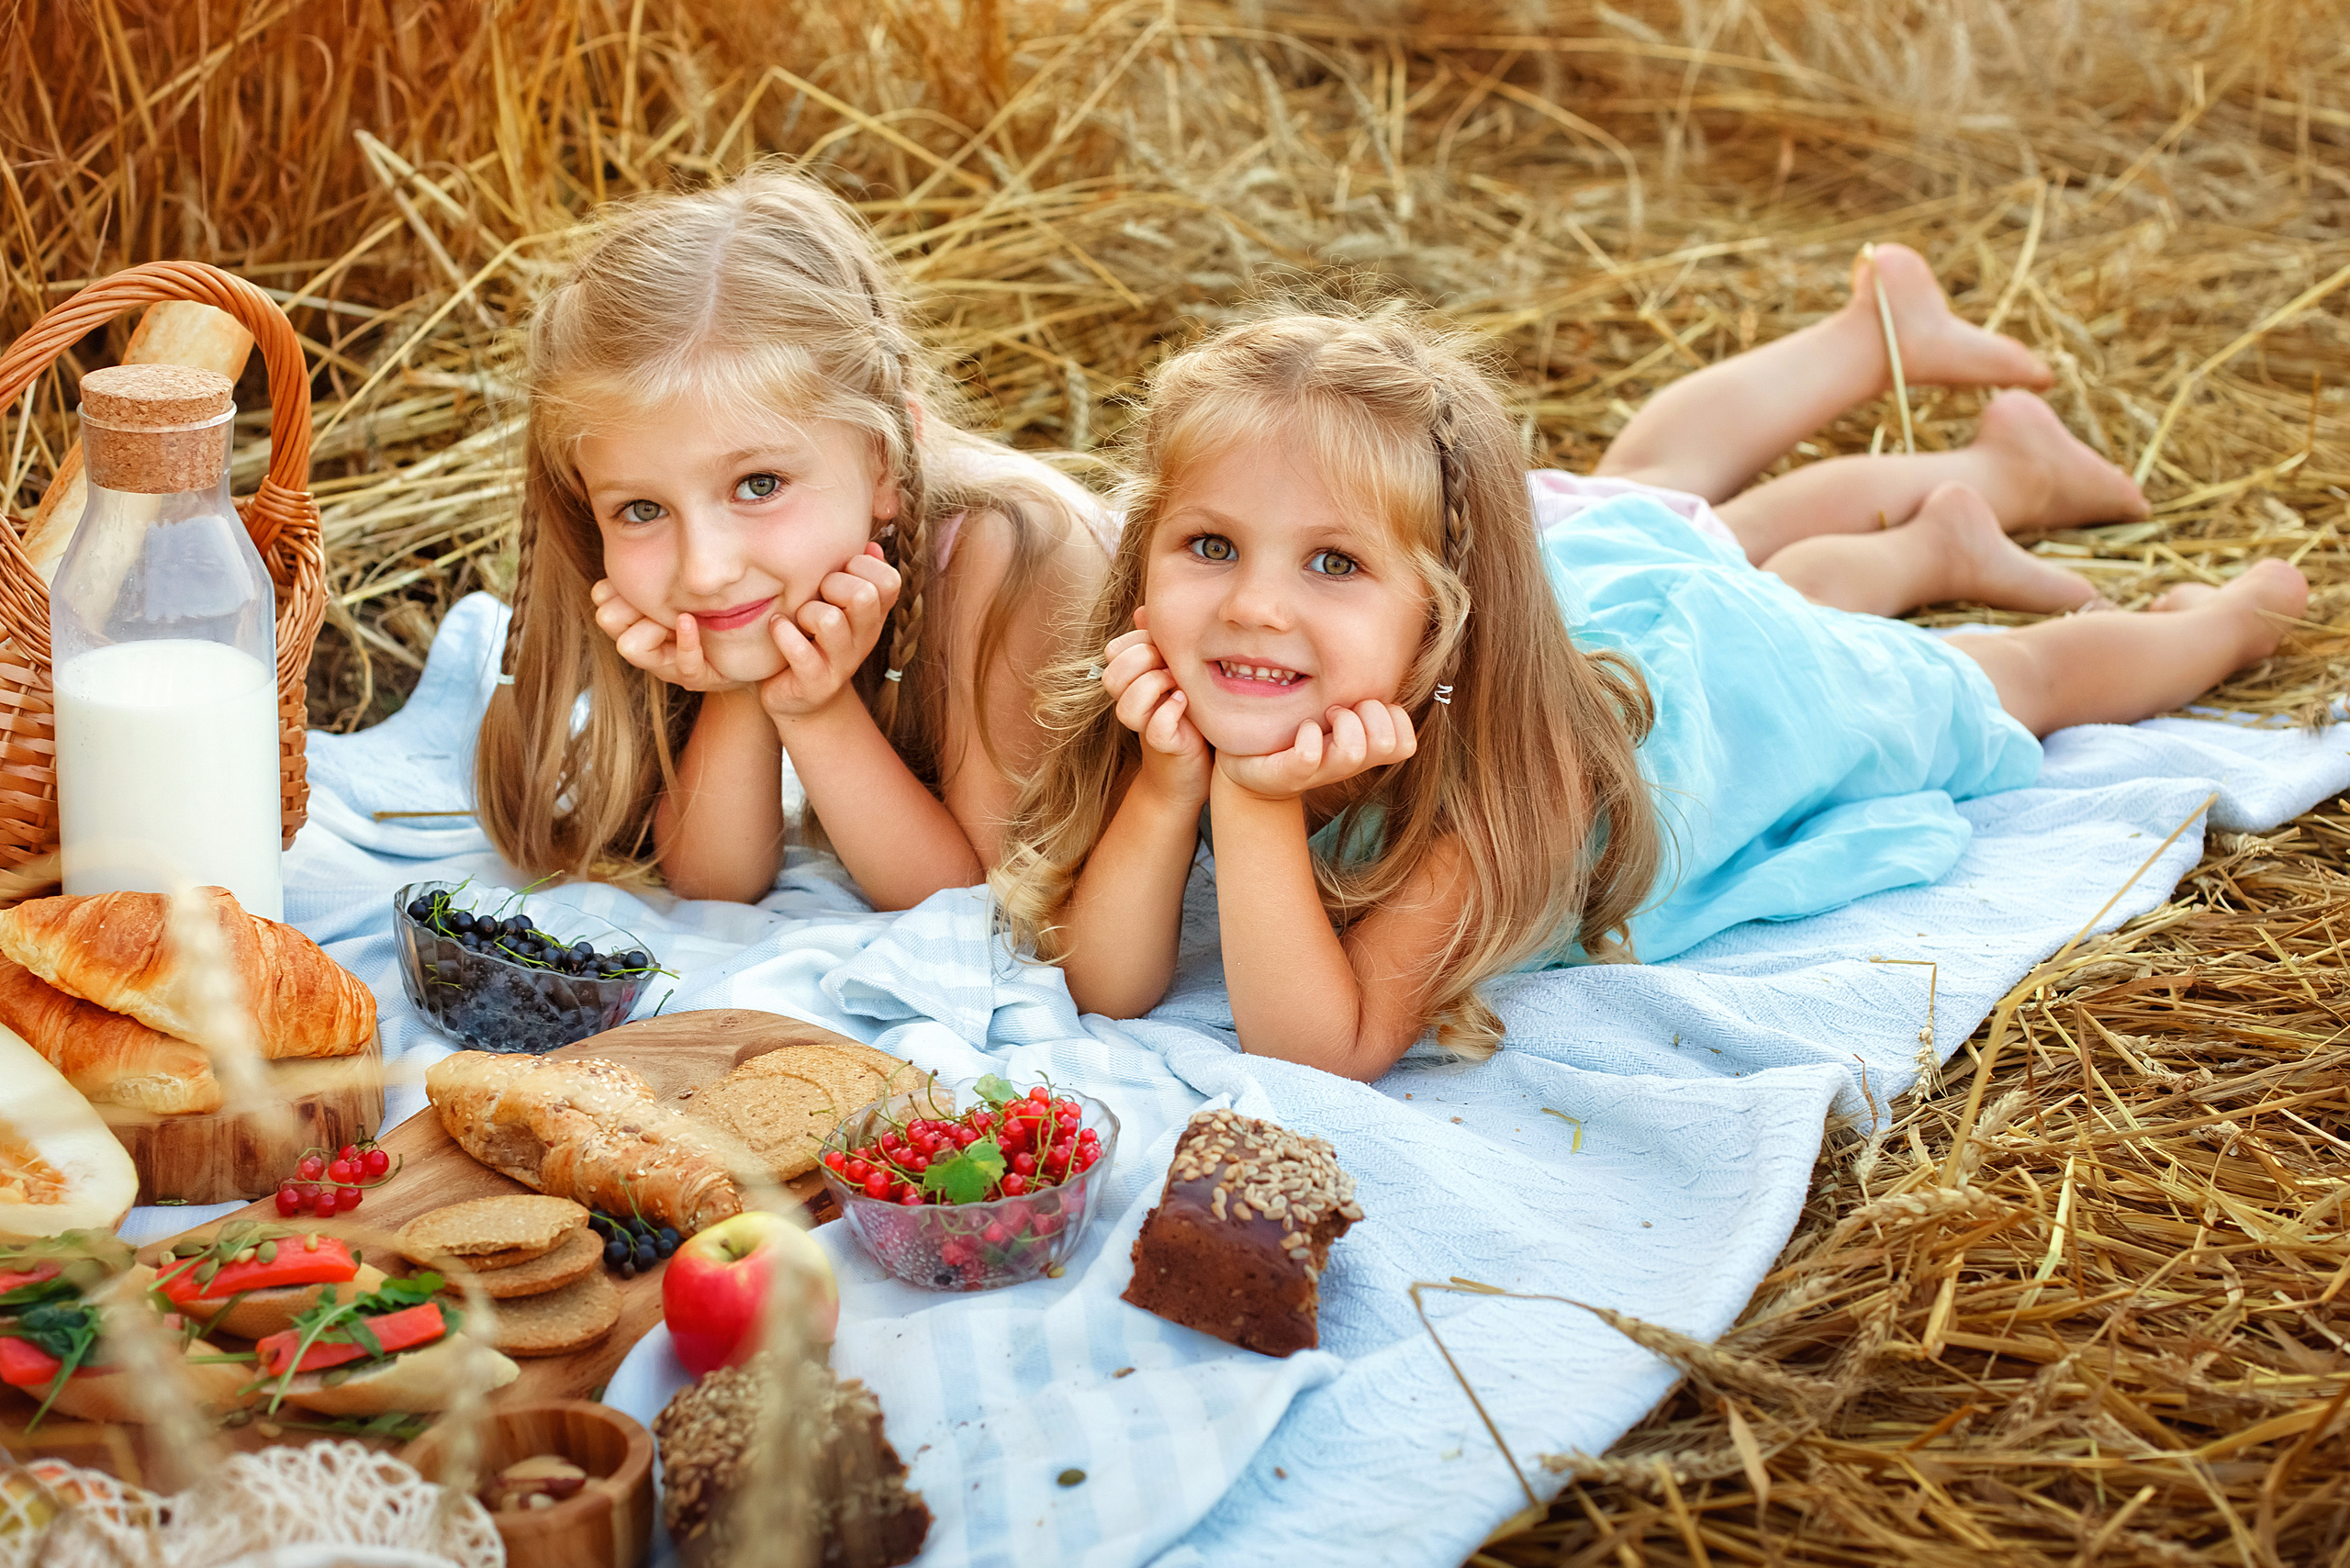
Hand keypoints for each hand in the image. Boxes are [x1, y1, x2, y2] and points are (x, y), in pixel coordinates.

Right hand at [591, 579, 748, 692]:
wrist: (754, 645)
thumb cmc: (717, 604)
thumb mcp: (687, 579)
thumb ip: (661, 564)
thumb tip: (639, 539)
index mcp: (638, 614)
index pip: (603, 597)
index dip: (613, 586)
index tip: (634, 577)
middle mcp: (646, 641)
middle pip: (608, 618)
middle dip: (628, 604)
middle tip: (653, 598)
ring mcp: (667, 664)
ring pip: (630, 645)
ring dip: (650, 628)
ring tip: (679, 616)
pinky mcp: (695, 678)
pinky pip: (682, 664)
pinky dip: (686, 642)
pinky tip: (690, 622)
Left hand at [758, 543, 900, 721]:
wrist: (803, 698)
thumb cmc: (815, 638)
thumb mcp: (838, 604)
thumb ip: (854, 573)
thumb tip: (870, 544)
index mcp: (874, 615)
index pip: (889, 579)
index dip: (861, 567)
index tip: (838, 575)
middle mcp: (864, 639)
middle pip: (863, 596)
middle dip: (832, 585)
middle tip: (817, 596)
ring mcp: (842, 663)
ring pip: (830, 621)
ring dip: (806, 612)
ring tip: (797, 618)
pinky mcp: (816, 683)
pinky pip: (800, 651)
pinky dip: (783, 633)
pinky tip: (776, 628)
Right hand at [1100, 620, 1209, 805]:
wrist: (1191, 770)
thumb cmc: (1189, 714)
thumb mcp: (1177, 670)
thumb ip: (1161, 643)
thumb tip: (1142, 612)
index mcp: (1133, 680)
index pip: (1116, 650)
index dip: (1139, 643)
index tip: (1167, 649)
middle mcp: (1133, 702)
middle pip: (1113, 674)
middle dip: (1143, 660)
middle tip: (1171, 665)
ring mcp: (1145, 726)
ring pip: (1126, 705)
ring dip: (1153, 688)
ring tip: (1178, 687)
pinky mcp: (1165, 747)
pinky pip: (1156, 728)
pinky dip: (1170, 713)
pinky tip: (1185, 705)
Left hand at [1216, 700, 1416, 801]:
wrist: (1253, 767)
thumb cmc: (1297, 732)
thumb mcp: (1334, 711)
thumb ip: (1357, 693)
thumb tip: (1375, 654)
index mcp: (1364, 747)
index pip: (1405, 742)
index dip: (1394, 719)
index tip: (1363, 705)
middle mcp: (1347, 763)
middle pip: (1389, 745)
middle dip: (1370, 714)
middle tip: (1340, 708)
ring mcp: (1320, 772)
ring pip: (1354, 752)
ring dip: (1342, 723)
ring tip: (1323, 715)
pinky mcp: (1289, 774)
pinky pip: (1309, 755)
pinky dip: (1308, 737)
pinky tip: (1302, 728)